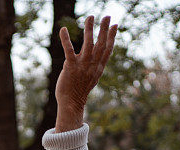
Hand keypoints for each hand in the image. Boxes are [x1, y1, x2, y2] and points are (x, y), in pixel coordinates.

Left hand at [55, 15, 116, 131]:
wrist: (71, 103)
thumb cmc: (79, 91)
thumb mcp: (91, 78)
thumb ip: (94, 67)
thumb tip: (97, 59)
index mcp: (98, 67)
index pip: (107, 49)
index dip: (112, 37)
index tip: (116, 25)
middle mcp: (92, 64)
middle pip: (101, 44)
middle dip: (105, 29)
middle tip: (108, 16)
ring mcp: (82, 65)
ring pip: (88, 44)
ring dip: (89, 29)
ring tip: (91, 17)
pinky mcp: (70, 67)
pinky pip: (68, 50)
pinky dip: (66, 39)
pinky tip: (63, 29)